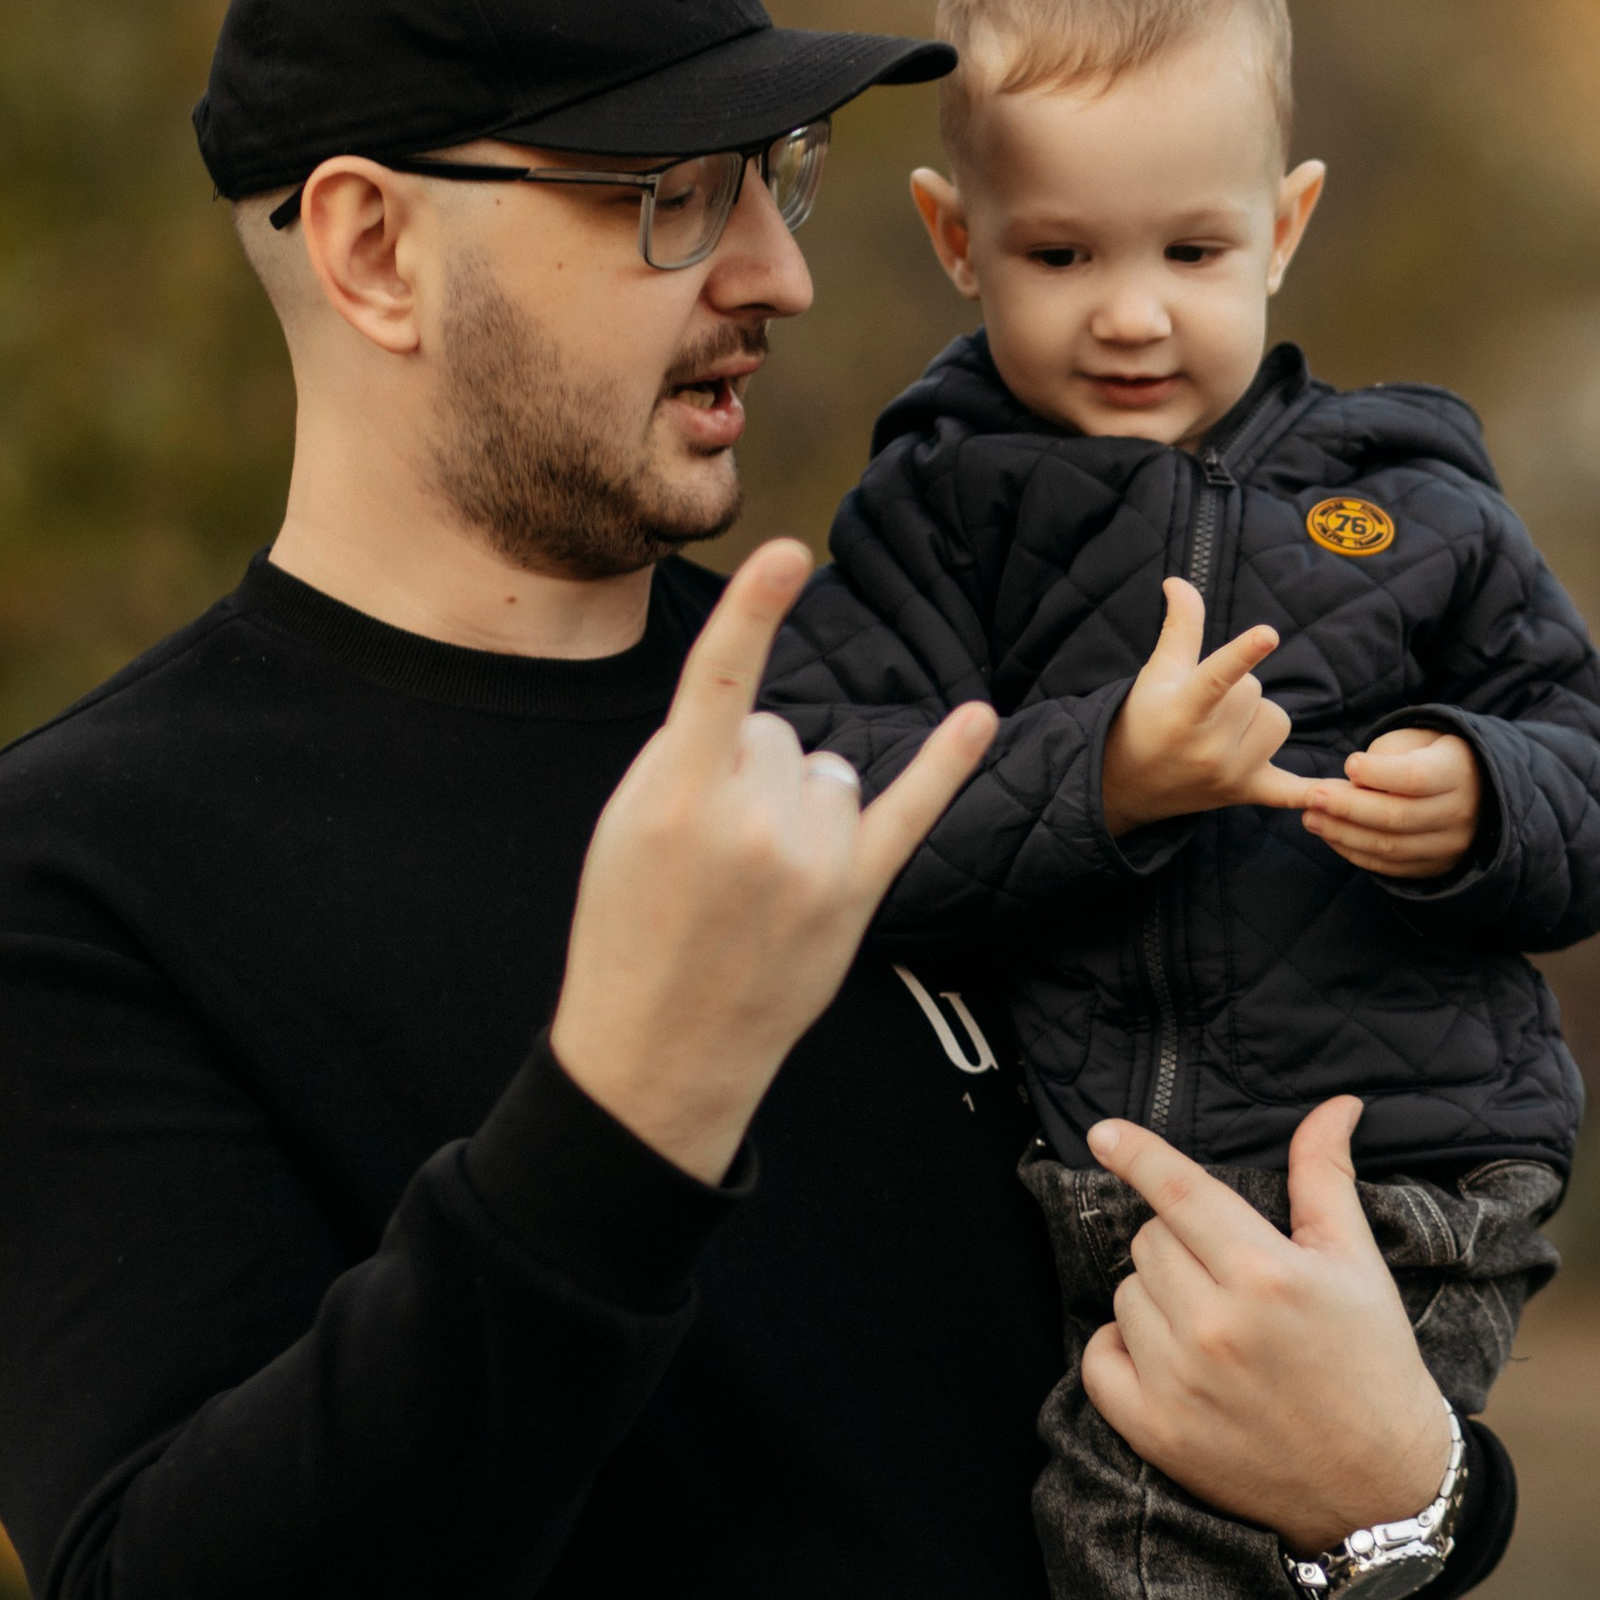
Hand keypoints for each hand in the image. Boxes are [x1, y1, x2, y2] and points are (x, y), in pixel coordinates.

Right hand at [551, 539, 994, 1181]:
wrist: (658, 1050)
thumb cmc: (630, 928)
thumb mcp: (623, 831)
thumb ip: (687, 762)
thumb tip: (765, 727)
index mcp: (676, 798)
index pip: (721, 682)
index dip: (752, 612)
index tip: (787, 549)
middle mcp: (754, 824)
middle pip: (775, 732)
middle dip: (744, 774)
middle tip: (708, 856)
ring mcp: (813, 862)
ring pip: (827, 770)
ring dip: (798, 805)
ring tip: (756, 879)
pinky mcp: (858, 895)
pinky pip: (911, 808)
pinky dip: (946, 762)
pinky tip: (976, 718)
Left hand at [1078, 1097, 1452, 1550]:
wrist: (1378, 1486)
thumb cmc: (1372, 1363)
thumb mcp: (1358, 1262)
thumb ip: (1327, 1177)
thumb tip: (1336, 1103)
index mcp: (1267, 1273)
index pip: (1180, 1193)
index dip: (1137, 1154)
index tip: (1102, 1131)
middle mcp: (1215, 1325)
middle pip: (1150, 1239)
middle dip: (1183, 1245)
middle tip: (1233, 1278)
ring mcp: (1179, 1383)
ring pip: (1125, 1294)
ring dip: (1157, 1297)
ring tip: (1215, 1326)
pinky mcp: (1155, 1433)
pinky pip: (1097, 1359)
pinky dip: (1121, 1350)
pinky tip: (1166, 1358)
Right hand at [1100, 576, 1331, 833]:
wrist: (1127, 785)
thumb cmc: (1144, 718)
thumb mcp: (1157, 672)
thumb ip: (1179, 627)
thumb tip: (1178, 580)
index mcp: (1184, 711)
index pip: (1218, 676)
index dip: (1244, 653)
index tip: (1269, 634)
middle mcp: (1208, 747)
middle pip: (1254, 692)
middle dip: (1235, 690)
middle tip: (1204, 709)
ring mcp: (1229, 774)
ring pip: (1276, 721)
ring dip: (1258, 719)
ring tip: (1224, 731)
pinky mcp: (1246, 793)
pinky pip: (1289, 791)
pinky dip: (1309, 793)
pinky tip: (1333, 798)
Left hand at [1300, 725, 1481, 880]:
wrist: (1476, 790)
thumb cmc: (1434, 755)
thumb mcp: (1420, 738)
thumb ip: (1390, 754)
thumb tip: (1356, 784)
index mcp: (1457, 772)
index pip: (1415, 778)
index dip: (1378, 773)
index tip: (1349, 764)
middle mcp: (1458, 813)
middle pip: (1397, 816)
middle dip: (1348, 808)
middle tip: (1313, 797)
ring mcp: (1447, 846)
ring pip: (1390, 846)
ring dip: (1343, 834)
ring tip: (1312, 818)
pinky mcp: (1433, 867)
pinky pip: (1389, 866)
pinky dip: (1355, 853)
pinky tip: (1331, 835)